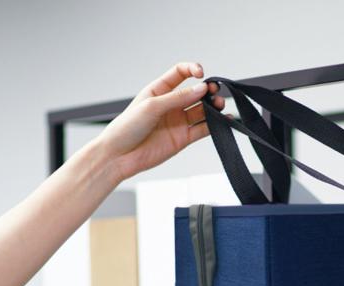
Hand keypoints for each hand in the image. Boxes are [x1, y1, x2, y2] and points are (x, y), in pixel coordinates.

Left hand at [97, 62, 224, 180]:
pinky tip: (223, 121)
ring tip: (219, 106)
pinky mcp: (183, 138)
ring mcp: (178, 122)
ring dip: (213, 107)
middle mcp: (171, 105)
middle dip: (207, 90)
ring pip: (202, 110)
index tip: (201, 74)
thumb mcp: (152, 106)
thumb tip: (200, 89)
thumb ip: (178, 98)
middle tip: (214, 92)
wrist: (120, 156)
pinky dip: (214, 125)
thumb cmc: (127, 128)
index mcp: (159, 91)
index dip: (192, 70)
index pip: (180, 73)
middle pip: (195, 93)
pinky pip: (203, 129)